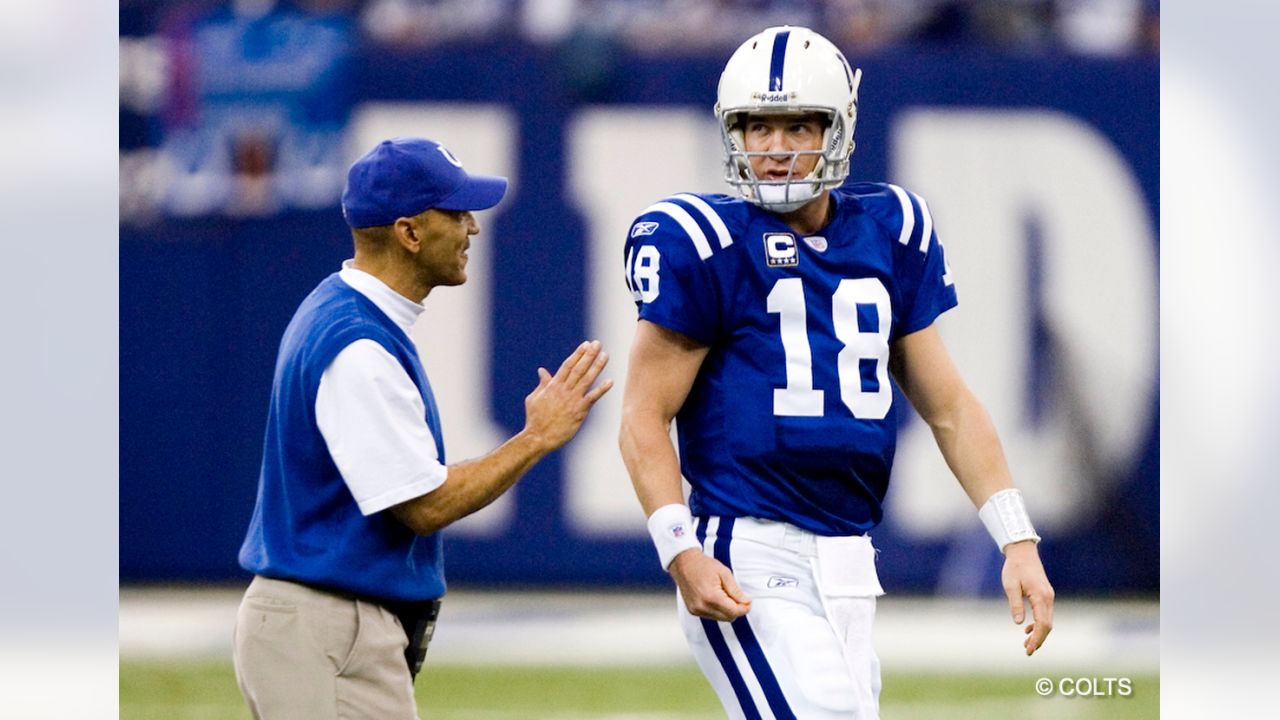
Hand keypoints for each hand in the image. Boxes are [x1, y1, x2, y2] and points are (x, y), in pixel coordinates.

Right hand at [522, 340, 612, 451]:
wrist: (539, 437)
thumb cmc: (535, 419)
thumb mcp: (534, 398)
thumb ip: (542, 384)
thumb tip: (542, 371)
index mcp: (553, 385)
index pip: (568, 365)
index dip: (577, 354)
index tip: (586, 345)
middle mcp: (564, 390)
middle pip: (579, 368)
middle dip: (589, 355)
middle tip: (598, 343)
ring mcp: (572, 400)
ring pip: (587, 379)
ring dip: (597, 366)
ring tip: (605, 355)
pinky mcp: (579, 411)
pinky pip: (592, 398)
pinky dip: (601, 389)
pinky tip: (610, 381)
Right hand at [670, 549, 751, 622]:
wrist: (683, 563)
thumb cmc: (703, 565)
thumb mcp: (724, 573)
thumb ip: (735, 590)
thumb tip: (746, 602)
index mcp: (711, 597)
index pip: (734, 612)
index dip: (745, 608)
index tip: (749, 602)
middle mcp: (702, 607)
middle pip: (728, 618)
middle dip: (737, 609)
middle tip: (739, 597)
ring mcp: (696, 610)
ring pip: (720, 618)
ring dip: (727, 610)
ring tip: (725, 594)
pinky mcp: (693, 611)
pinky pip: (711, 616)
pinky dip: (718, 610)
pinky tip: (716, 598)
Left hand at [1002, 540, 1054, 655]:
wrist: (1022, 552)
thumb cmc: (1014, 568)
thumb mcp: (1010, 586)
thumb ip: (1015, 604)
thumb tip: (1018, 623)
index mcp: (1041, 597)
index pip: (1042, 624)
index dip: (1037, 638)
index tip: (1029, 650)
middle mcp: (1048, 598)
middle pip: (1047, 625)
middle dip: (1039, 640)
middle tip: (1028, 652)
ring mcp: (1048, 596)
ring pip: (1047, 620)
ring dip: (1038, 633)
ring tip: (1026, 645)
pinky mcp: (1045, 595)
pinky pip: (1045, 614)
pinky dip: (1038, 624)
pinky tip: (1027, 629)